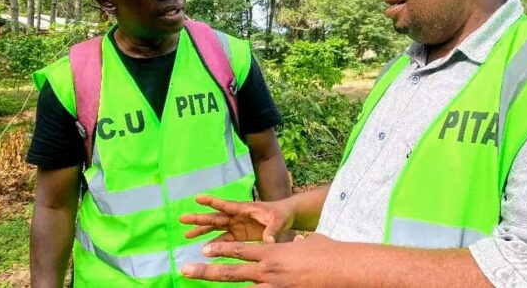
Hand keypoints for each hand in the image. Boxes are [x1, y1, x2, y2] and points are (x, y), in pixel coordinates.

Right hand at [180, 195, 294, 243]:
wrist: (286, 218)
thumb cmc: (282, 215)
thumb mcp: (278, 221)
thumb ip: (272, 231)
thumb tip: (269, 241)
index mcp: (245, 209)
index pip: (226, 205)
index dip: (212, 202)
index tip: (197, 198)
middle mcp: (237, 216)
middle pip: (215, 217)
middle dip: (199, 218)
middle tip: (182, 218)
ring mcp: (237, 225)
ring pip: (216, 228)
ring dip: (202, 231)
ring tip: (186, 235)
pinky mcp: (240, 235)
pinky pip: (224, 239)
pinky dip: (214, 244)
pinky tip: (204, 249)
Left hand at [181, 233, 340, 286]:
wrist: (342, 268)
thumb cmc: (329, 253)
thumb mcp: (310, 243)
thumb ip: (298, 244)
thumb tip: (300, 242)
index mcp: (273, 252)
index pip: (240, 250)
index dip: (221, 250)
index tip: (204, 250)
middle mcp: (268, 270)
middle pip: (230, 271)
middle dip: (205, 272)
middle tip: (184, 270)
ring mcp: (274, 287)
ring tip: (201, 287)